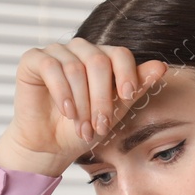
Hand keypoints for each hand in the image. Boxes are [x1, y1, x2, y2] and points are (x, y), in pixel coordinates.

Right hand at [0, 37, 168, 176]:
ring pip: (75, 68)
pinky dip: (62, 93)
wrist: (54, 144)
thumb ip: (136, 87)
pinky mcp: (33, 59)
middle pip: (99, 62)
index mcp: (104, 58)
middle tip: (101, 126)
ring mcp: (57, 52)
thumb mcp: (116, 111)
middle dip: (102, 99)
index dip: (126, 74)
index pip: (120, 54)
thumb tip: (161, 66)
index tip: (127, 97)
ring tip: (82, 127)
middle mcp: (81, 50)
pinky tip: (66, 111)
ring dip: (81, 103)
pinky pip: (50, 67)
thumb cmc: (86, 127)